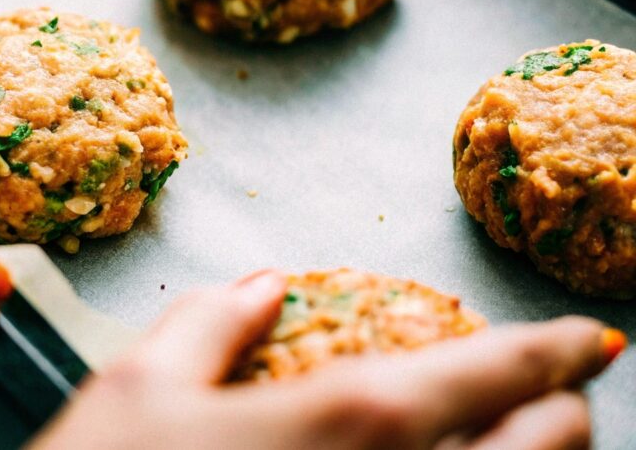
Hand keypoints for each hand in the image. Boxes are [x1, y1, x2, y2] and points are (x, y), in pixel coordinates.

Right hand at [32, 271, 621, 449]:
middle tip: (549, 393)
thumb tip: (260, 285)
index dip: (548, 349)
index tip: (584, 338)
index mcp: (348, 424)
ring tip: (517, 440)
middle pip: (548, 449)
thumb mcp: (135, 389)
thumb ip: (206, 322)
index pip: (485, 373)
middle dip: (561, 411)